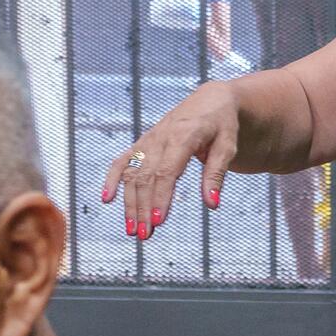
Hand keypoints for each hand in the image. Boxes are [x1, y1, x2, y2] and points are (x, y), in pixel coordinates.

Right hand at [102, 81, 235, 239]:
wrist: (211, 100)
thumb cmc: (222, 124)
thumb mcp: (228, 146)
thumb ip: (216, 174)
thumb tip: (212, 204)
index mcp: (183, 135)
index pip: (167, 171)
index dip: (161, 197)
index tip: (158, 221)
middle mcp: (161, 137)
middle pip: (146, 177)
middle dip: (143, 208)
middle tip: (145, 235)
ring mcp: (149, 140)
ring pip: (132, 174)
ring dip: (130, 203)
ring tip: (132, 230)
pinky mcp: (143, 143)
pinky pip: (122, 160)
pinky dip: (112, 178)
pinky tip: (107, 199)